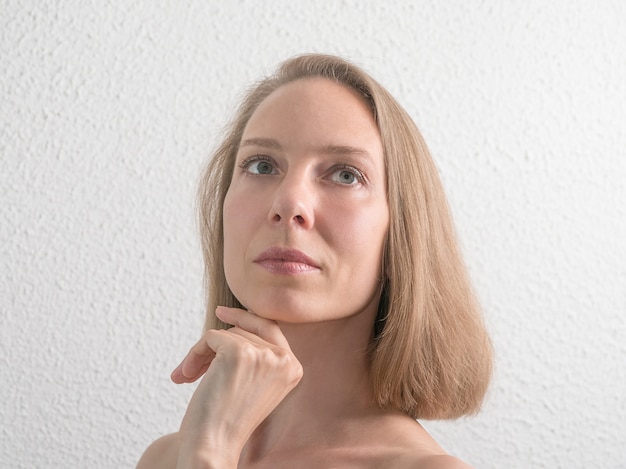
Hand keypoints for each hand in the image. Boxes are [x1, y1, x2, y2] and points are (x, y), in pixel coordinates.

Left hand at [171, 306, 302, 468]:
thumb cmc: (227, 421)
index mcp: (293, 367)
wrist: (214, 447)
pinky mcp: (239, 352)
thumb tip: (237, 318)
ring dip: (200, 354)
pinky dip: (194, 354)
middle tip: (191, 369)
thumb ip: (257, 355)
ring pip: (225, 333)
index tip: (222, 313)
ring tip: (188, 377)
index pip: (270, 328)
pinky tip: (187, 376)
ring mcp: (263, 354)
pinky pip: (210, 336)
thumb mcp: (254, 384)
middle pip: (244, 330)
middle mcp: (284, 359)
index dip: (245, 319)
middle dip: (214, 347)